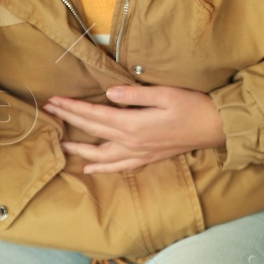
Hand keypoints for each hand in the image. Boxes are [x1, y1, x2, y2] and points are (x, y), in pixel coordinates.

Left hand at [45, 84, 226, 173]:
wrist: (214, 128)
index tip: (54, 100)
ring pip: (101, 156)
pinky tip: (90, 169)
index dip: (72, 108)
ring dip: (79, 150)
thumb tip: (109, 94)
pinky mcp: (147, 158)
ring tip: (61, 146)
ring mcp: (139, 153)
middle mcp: (131, 143)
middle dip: (69, 121)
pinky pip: (118, 166)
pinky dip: (102, 168)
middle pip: (92, 133)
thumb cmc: (192, 107)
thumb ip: (135, 95)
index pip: (94, 115)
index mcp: (133, 125)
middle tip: (49, 111)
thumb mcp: (165, 94)